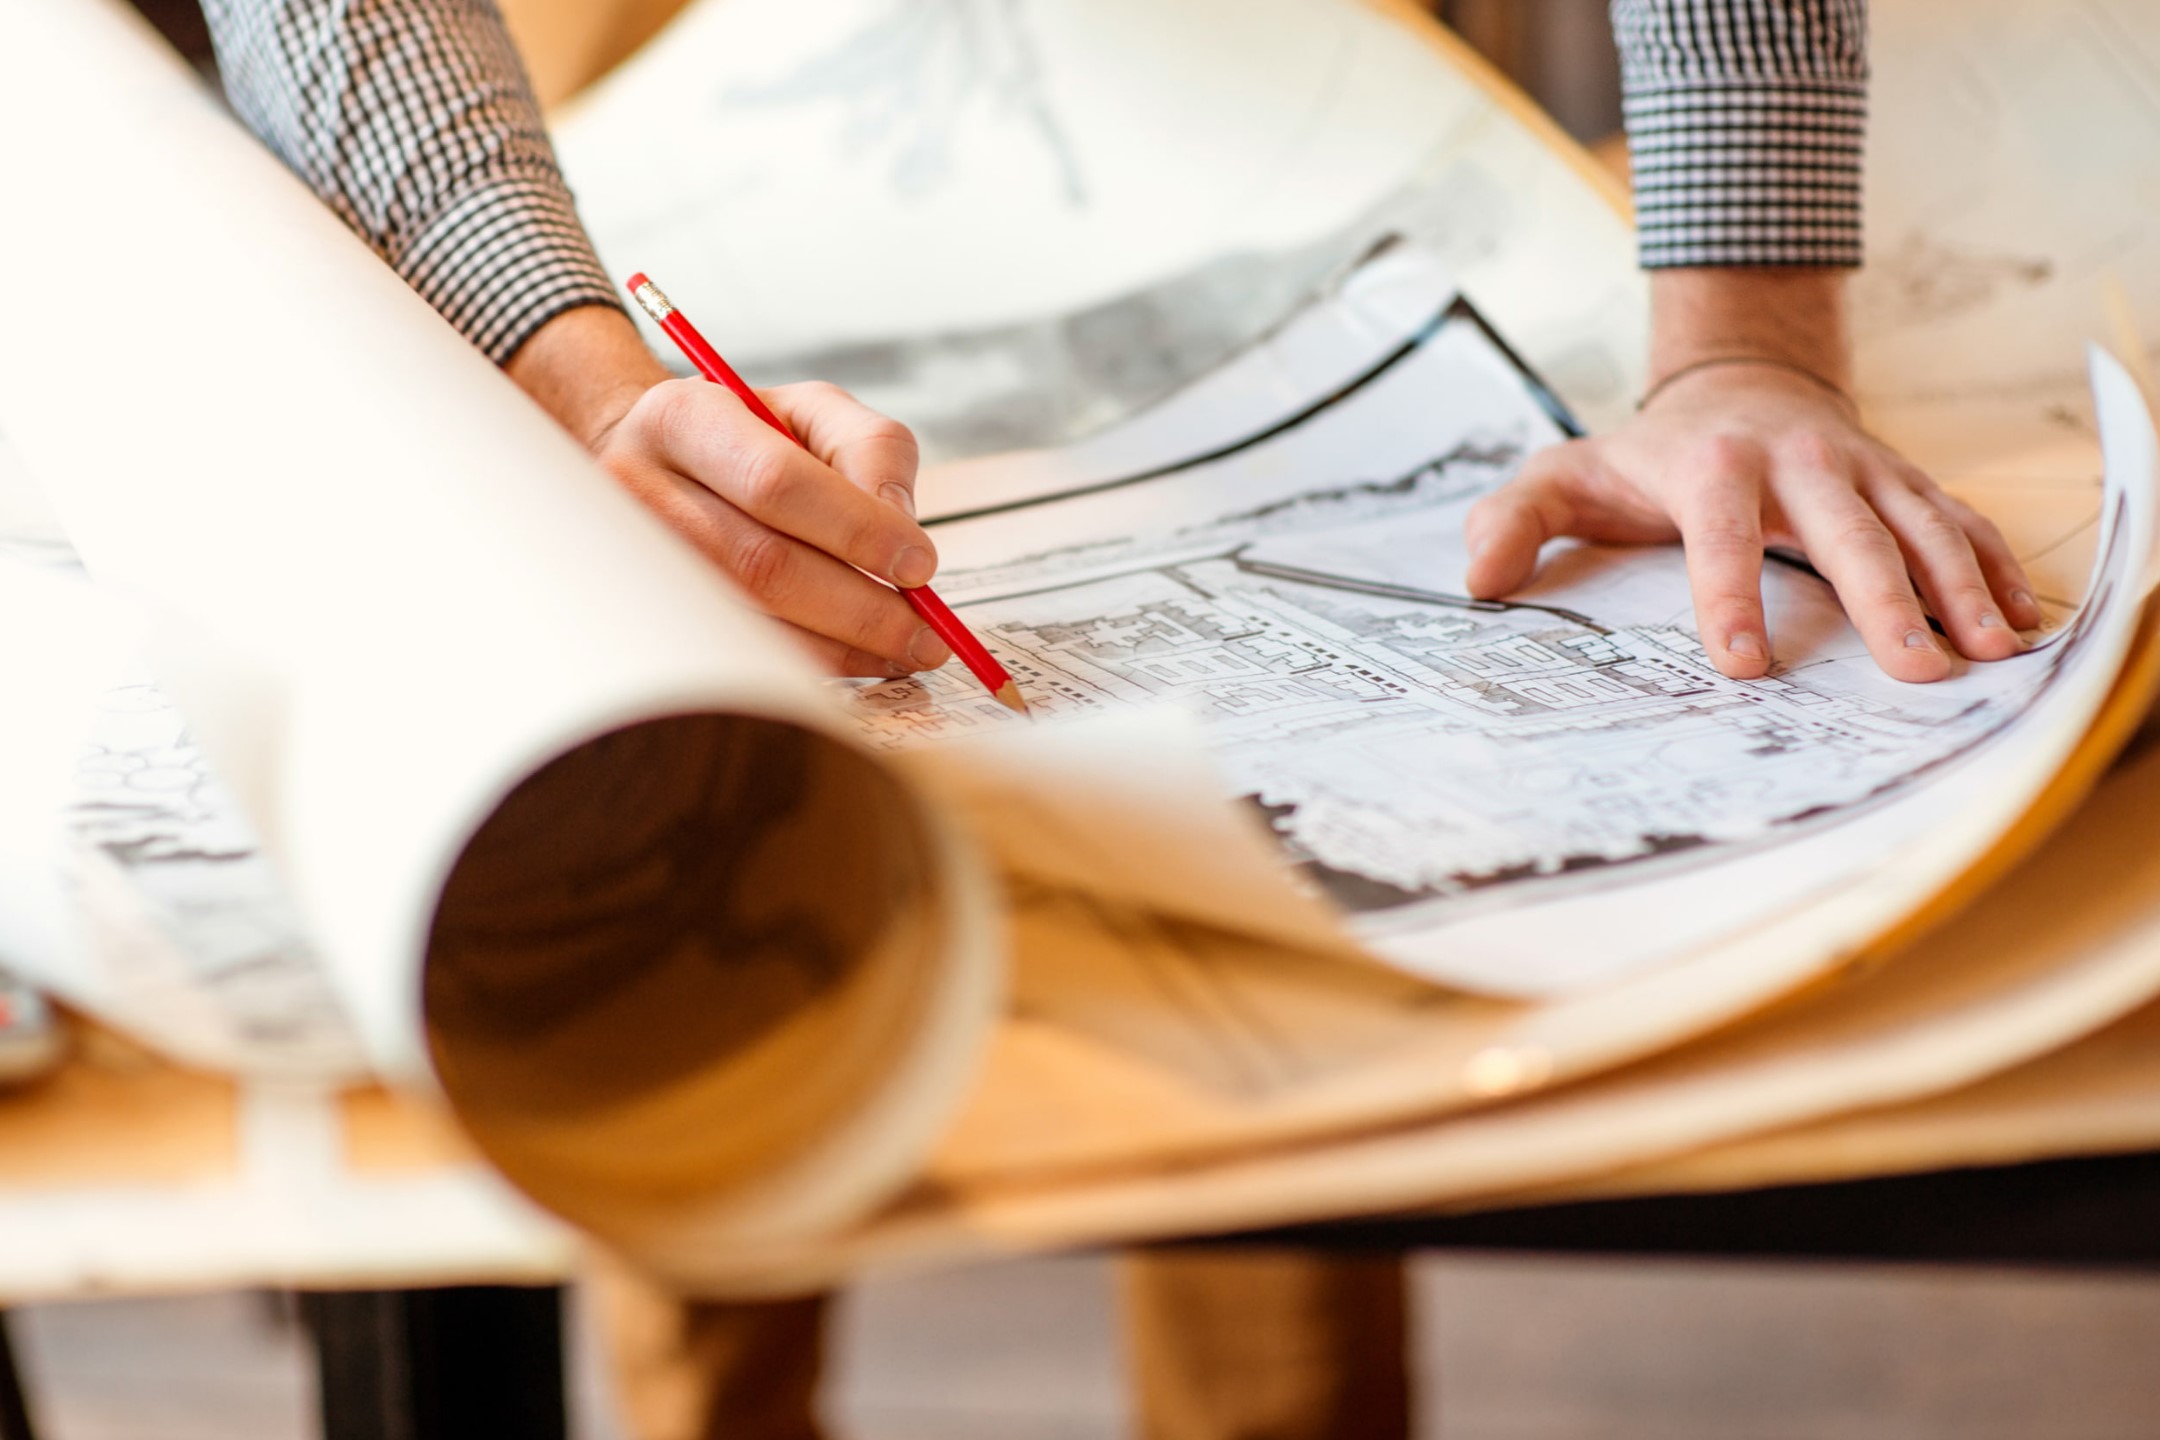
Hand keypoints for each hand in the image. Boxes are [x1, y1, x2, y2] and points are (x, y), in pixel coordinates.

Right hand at [506, 307, 948, 677]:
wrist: (662, 467)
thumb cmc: (751, 438)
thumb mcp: (816, 412)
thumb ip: (871, 449)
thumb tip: (901, 526)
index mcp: (684, 419)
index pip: (775, 482)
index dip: (856, 530)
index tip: (920, 565)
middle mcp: (641, 490)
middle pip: (762, 564)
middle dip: (859, 608)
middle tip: (926, 634)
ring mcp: (636, 564)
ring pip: (750, 621)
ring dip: (842, 647)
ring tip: (905, 650)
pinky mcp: (650, 617)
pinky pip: (739, 654)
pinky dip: (812, 664)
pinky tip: (859, 660)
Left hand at [1463, 272, 2041, 683]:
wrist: (1738, 382)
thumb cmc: (1649, 453)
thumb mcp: (1566, 474)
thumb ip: (1515, 519)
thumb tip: (1478, 577)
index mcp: (1712, 467)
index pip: (1721, 536)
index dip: (1730, 598)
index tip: (1742, 665)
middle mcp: (1801, 461)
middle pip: (1848, 533)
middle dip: (1883, 601)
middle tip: (1911, 670)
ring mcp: (1863, 468)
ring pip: (1921, 526)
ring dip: (1959, 589)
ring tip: (1990, 651)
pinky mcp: (1905, 479)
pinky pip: (1959, 521)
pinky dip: (1993, 566)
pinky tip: (2021, 622)